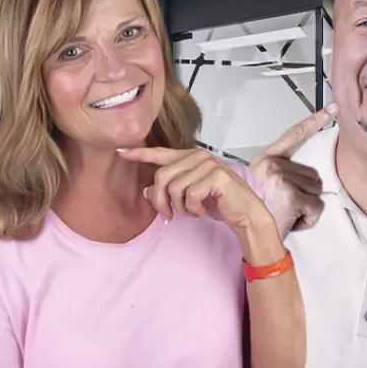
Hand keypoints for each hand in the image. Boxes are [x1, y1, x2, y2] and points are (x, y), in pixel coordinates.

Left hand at [117, 147, 273, 240]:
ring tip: (191, 212)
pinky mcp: (216, 176)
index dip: (139, 153)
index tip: (120, 152)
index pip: (160, 153)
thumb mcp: (188, 197)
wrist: (245, 215)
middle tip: (168, 215)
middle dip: (160, 201)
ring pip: (174, 188)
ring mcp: (208, 164)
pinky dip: (192, 209)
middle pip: (161, 177)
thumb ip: (168, 189)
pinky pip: (189, 195)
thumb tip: (145, 190)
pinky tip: (201, 211)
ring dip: (179, 207)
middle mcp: (198, 157)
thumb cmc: (218, 203)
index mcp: (190, 157)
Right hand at [249, 104, 338, 238]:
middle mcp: (271, 165)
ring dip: (306, 208)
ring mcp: (280, 178)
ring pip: (317, 192)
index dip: (314, 121)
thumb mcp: (263, 187)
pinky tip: (291, 221)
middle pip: (312, 175)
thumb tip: (308, 178)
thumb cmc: (255, 215)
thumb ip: (283, 174)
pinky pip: (316, 208)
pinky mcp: (290, 195)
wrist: (248, 235)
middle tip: (283, 206)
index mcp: (264, 160)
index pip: (294, 135)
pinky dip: (308, 220)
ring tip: (285, 213)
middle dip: (305, 195)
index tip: (332, 109)